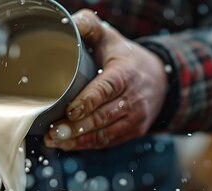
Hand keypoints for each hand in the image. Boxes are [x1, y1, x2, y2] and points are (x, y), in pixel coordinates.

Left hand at [44, 9, 166, 150]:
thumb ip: (89, 25)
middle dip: (77, 127)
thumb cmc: (123, 56)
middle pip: (103, 116)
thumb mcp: (109, 37)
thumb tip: (70, 23)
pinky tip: (68, 145)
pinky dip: (87, 145)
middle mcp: (133, 98)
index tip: (70, 110)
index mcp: (125, 73)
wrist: (158, 78)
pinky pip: (108, 142)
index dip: (88, 102)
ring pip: (105, 133)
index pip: (106, 89)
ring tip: (55, 141)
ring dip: (79, 140)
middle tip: (53, 132)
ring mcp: (134, 118)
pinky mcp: (132, 132)